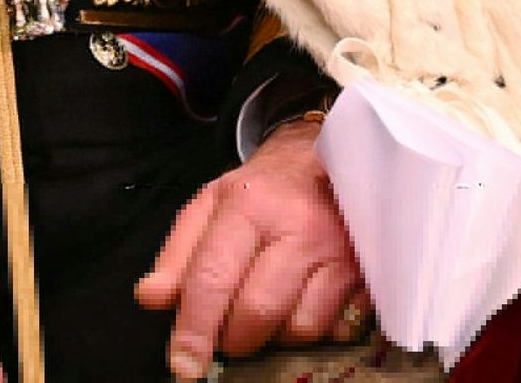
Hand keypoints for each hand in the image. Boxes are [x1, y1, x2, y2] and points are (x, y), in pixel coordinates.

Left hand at [135, 119, 367, 377]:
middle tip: (230, 328)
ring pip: (301, 328)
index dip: (194, 329)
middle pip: (258, 313)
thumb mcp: (210, 205)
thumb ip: (178, 253)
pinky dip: (317, 328)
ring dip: (277, 334)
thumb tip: (151, 298)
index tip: (183, 364)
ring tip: (271, 308)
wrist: (328, 157)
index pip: (213, 278)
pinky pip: (339, 327)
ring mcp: (340, 250)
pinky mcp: (368, 270)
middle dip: (235, 337)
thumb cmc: (263, 189)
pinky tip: (307, 303)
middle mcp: (298, 227)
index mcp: (250, 207)